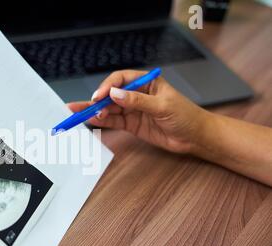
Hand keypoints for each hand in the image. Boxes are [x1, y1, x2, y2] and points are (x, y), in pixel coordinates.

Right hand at [68, 70, 211, 153]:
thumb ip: (138, 101)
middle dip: (95, 100)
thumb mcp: (163, 106)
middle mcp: (137, 94)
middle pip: (111, 95)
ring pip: (109, 109)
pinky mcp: (132, 124)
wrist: (195, 138)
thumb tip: (115, 94)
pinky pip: (114, 121)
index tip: (99, 96)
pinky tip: (91, 120)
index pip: (121, 79)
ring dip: (95, 112)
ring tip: (79, 115)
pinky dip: (102, 121)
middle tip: (79, 106)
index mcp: (147, 82)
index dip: (108, 86)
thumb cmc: (186, 116)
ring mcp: (133, 110)